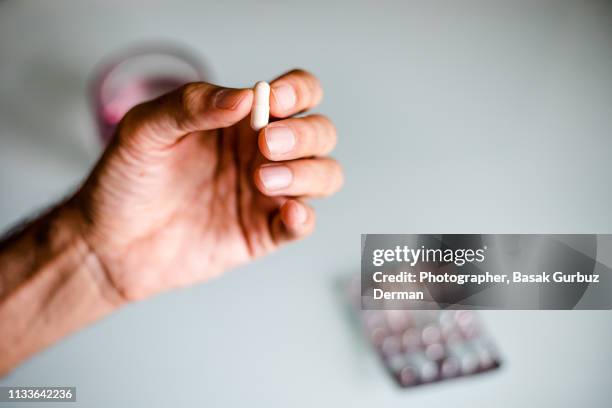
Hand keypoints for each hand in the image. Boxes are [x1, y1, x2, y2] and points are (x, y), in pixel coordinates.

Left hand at [72, 69, 342, 300]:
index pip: (296, 94)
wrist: (110, 241)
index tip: (275, 100)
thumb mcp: (146, 128)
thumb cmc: (128, 178)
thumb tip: (245, 96)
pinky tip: (288, 214)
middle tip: (265, 144)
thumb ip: (192, 105)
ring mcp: (266, 194)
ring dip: (307, 173)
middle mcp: (263, 153)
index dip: (298, 92)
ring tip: (262, 180)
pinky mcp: (263, 233)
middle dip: (304, 135)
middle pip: (320, 133)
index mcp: (242, 120)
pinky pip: (301, 224)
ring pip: (324, 175)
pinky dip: (304, 218)